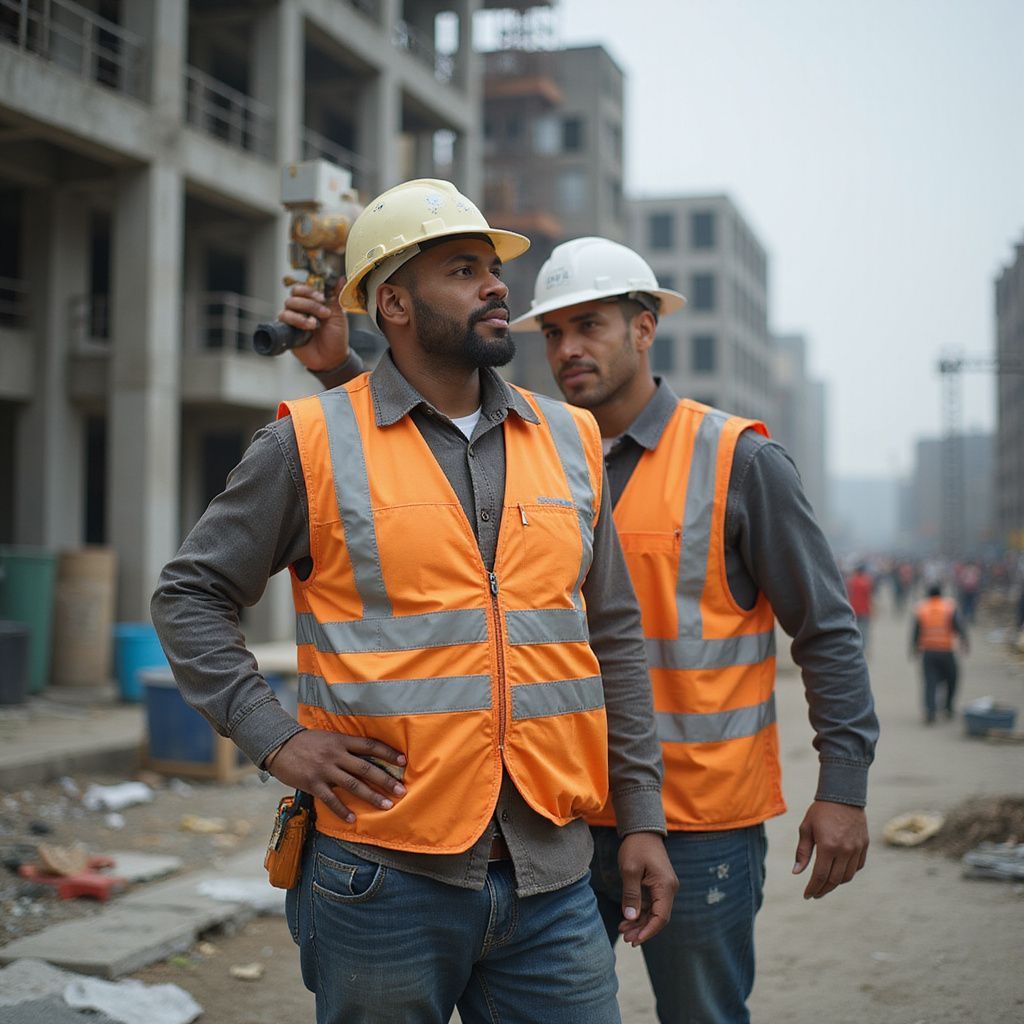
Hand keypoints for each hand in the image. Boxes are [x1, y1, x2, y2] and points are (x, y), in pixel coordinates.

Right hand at [269, 729, 406, 822]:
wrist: (280, 745)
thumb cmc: (307, 742)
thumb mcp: (329, 737)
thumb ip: (346, 746)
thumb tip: (367, 755)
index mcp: (341, 741)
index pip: (370, 745)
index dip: (387, 753)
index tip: (403, 761)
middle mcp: (336, 755)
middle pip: (365, 768)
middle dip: (385, 780)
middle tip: (401, 791)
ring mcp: (325, 770)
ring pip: (353, 785)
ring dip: (371, 796)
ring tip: (386, 805)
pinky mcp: (313, 783)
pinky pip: (330, 799)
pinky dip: (342, 810)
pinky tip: (353, 819)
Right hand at [278, 280, 349, 372]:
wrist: (333, 358)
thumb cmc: (336, 337)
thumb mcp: (339, 315)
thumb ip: (337, 297)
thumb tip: (341, 278)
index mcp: (312, 303)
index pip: (302, 289)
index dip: (309, 291)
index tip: (321, 298)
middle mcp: (300, 310)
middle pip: (294, 296)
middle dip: (309, 303)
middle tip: (324, 314)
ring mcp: (293, 320)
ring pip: (288, 306)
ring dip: (303, 313)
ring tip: (316, 324)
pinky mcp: (287, 331)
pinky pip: (284, 319)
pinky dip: (296, 321)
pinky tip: (308, 328)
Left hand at [617, 832, 678, 944]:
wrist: (642, 830)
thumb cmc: (636, 847)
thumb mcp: (629, 870)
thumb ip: (631, 894)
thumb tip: (630, 918)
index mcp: (665, 886)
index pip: (660, 917)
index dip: (648, 931)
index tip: (634, 941)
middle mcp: (669, 889)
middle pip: (658, 917)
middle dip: (642, 929)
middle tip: (625, 939)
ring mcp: (664, 888)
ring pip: (654, 912)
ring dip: (640, 923)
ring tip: (622, 931)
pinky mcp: (658, 886)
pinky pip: (651, 904)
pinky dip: (640, 913)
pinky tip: (627, 919)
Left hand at [792, 800, 868, 898]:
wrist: (843, 795)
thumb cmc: (820, 811)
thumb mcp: (806, 828)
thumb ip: (802, 852)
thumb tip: (796, 872)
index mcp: (828, 846)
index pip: (820, 876)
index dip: (813, 888)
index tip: (807, 895)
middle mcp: (845, 850)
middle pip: (835, 880)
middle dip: (823, 890)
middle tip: (815, 894)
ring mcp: (856, 849)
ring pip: (847, 876)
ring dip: (836, 883)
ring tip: (825, 884)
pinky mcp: (864, 846)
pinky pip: (857, 867)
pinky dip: (848, 873)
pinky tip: (839, 872)